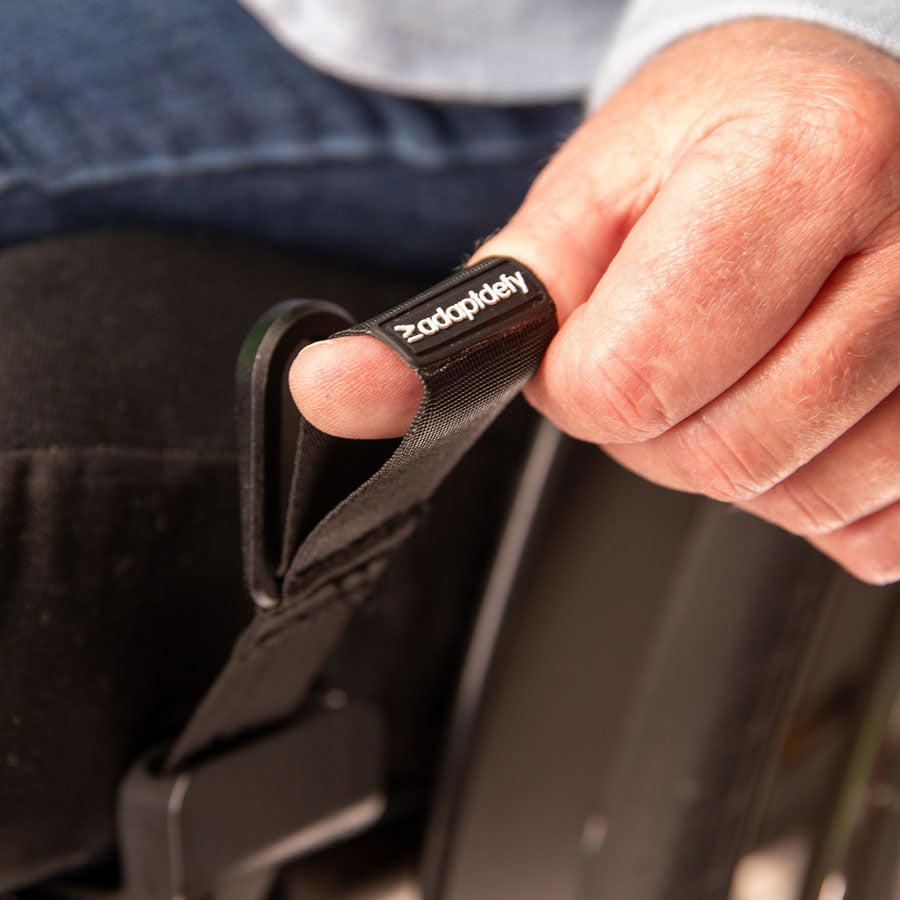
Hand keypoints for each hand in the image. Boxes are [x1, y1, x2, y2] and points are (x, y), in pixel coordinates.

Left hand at [290, 19, 899, 583]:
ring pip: (794, 498)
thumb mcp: (586, 193)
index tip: (599, 332)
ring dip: (730, 453)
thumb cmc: (722, 146)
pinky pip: (872, 527)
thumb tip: (335, 393)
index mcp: (804, 164)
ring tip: (745, 360)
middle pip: (713, 456)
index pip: (630, 382)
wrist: (837, 127)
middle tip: (677, 344)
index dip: (584, 380)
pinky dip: (805, 487)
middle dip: (655, 424)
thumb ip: (470, 312)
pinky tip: (804, 401)